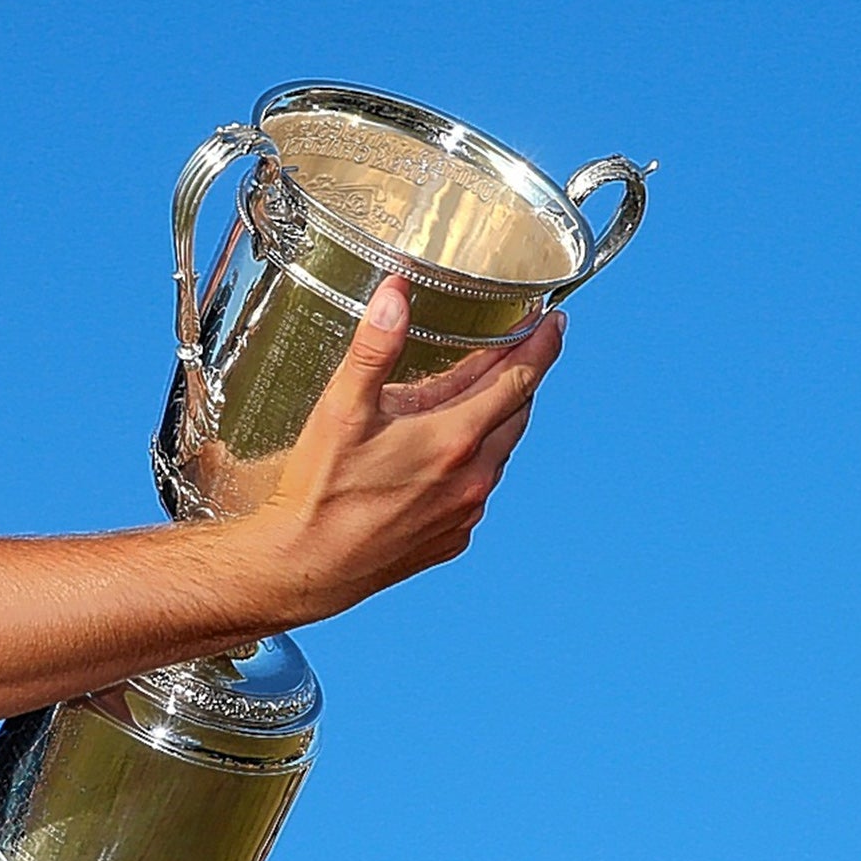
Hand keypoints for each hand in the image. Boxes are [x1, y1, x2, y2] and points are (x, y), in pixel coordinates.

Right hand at [237, 277, 565, 628]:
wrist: (305, 567)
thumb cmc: (319, 491)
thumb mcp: (341, 410)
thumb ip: (374, 349)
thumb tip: (397, 294)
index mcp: (454, 437)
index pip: (520, 378)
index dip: (541, 345)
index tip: (555, 321)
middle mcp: (473, 476)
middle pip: (516, 413)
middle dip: (520, 377)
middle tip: (518, 349)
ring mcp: (466, 512)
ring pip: (499, 452)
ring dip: (496, 421)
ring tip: (477, 399)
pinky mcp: (451, 539)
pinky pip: (477, 490)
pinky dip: (472, 464)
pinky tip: (444, 459)